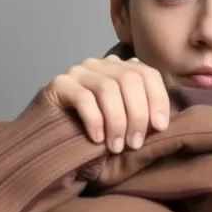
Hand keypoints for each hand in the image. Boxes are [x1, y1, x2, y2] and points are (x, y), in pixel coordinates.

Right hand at [46, 55, 170, 151]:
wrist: (49, 139)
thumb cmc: (92, 132)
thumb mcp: (122, 122)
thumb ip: (140, 114)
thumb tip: (162, 121)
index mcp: (120, 69)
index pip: (148, 74)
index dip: (158, 99)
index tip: (160, 127)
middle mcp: (100, 65)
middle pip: (129, 80)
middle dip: (137, 115)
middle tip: (134, 143)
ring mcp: (79, 72)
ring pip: (107, 88)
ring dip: (117, 122)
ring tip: (116, 147)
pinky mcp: (59, 84)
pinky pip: (83, 98)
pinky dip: (95, 121)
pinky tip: (97, 139)